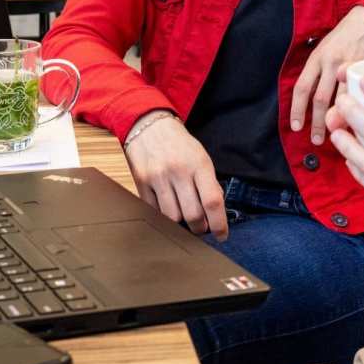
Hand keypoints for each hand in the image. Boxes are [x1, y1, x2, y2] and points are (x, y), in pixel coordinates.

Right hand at [124, 114, 226, 240]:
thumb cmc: (180, 145)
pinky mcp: (141, 184)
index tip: (222, 235)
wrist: (150, 128)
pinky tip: (169, 212)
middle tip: (202, 228)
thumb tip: (216, 211)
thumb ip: (209, 183)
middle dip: (200, 228)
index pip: (212, 201)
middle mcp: (178, 172)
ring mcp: (158, 179)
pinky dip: (163, 218)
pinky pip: (154, 212)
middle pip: (192, 214)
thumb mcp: (201, 158)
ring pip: (172, 217)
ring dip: (181, 225)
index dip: (219, 223)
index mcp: (199, 164)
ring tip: (185, 220)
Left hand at [290, 5, 363, 144]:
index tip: (296, 127)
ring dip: (337, 119)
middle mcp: (330, 62)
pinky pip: (359, 93)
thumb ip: (318, 71)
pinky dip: (357, 109)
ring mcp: (349, 66)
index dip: (296, 110)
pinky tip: (357, 121)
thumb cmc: (346, 36)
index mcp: (316, 58)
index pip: (302, 88)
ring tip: (336, 135)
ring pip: (340, 99)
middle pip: (319, 98)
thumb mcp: (325, 48)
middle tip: (317, 140)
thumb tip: (312, 101)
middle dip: (316, 123)